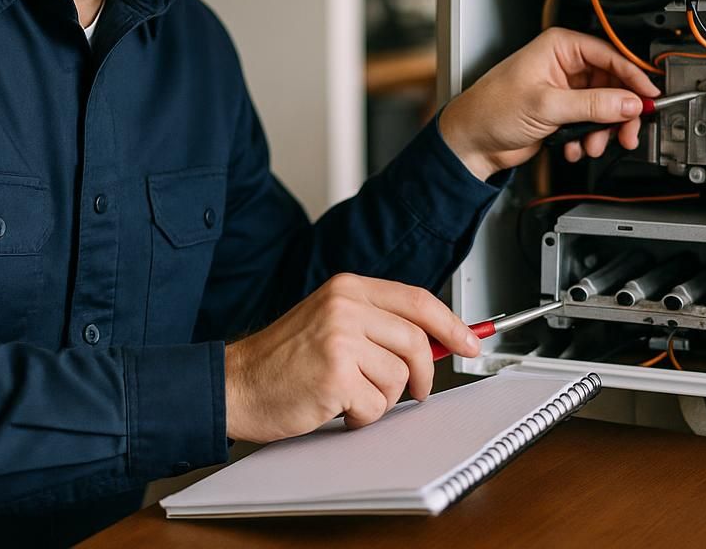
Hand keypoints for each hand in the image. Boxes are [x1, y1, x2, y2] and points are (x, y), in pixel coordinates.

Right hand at [223, 273, 480, 442]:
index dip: (451, 324)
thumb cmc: (282, 360)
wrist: (236, 384)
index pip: (417, 300)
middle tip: (416, 392)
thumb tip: (435, 342)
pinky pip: (376, 405)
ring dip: (382, 399)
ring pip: (398, 378)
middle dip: (422, 375)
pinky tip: (336, 407)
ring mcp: (340, 339)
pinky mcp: (335, 375)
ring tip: (350, 395)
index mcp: (347, 288)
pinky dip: (362, 417)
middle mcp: (345, 307)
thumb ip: (377, 324)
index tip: (470, 342)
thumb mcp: (330, 322)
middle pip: (416, 342)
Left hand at [438, 27, 661, 178]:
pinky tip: (573, 147)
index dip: (633, 77)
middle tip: (627, 131)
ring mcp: (566, 90)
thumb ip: (592, 105)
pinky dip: (589, 138)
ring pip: (605, 108)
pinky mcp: (564, 112)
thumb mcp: (547, 104)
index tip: (649, 96)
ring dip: (603, 130)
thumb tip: (629, 102)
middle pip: (613, 85)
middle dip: (619, 112)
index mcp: (560, 47)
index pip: (611, 56)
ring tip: (592, 144)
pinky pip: (592, 123)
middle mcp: (565, 65)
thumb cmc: (491, 109)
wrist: (472, 141)